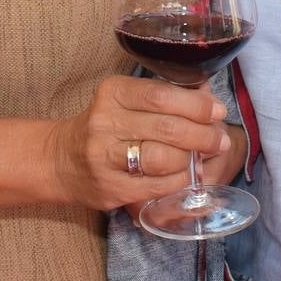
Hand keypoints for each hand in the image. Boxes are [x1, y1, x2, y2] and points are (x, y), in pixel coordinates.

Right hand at [47, 75, 230, 212]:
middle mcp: (105, 122)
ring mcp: (105, 157)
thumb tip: (210, 98)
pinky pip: (156, 186)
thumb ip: (164, 97)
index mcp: (113, 92)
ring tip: (203, 158)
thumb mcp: (126, 100)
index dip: (196, 104)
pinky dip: (179, 181)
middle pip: (167, 127)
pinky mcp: (110, 188)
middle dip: (202, 134)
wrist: (61, 161)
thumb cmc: (105, 126)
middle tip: (219, 140)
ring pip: (162, 158)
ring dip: (191, 159)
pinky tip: (188, 176)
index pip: (161, 95)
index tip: (217, 111)